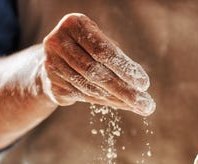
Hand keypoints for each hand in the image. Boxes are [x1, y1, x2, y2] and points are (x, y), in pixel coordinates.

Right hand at [39, 13, 154, 114]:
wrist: (55, 61)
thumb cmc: (88, 49)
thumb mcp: (102, 44)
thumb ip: (119, 59)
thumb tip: (141, 85)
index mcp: (73, 24)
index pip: (102, 50)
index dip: (124, 68)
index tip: (145, 84)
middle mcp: (57, 42)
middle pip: (96, 72)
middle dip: (124, 90)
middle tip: (146, 104)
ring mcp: (51, 64)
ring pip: (90, 87)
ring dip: (118, 99)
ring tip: (138, 106)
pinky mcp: (51, 84)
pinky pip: (83, 96)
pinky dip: (105, 102)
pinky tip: (122, 105)